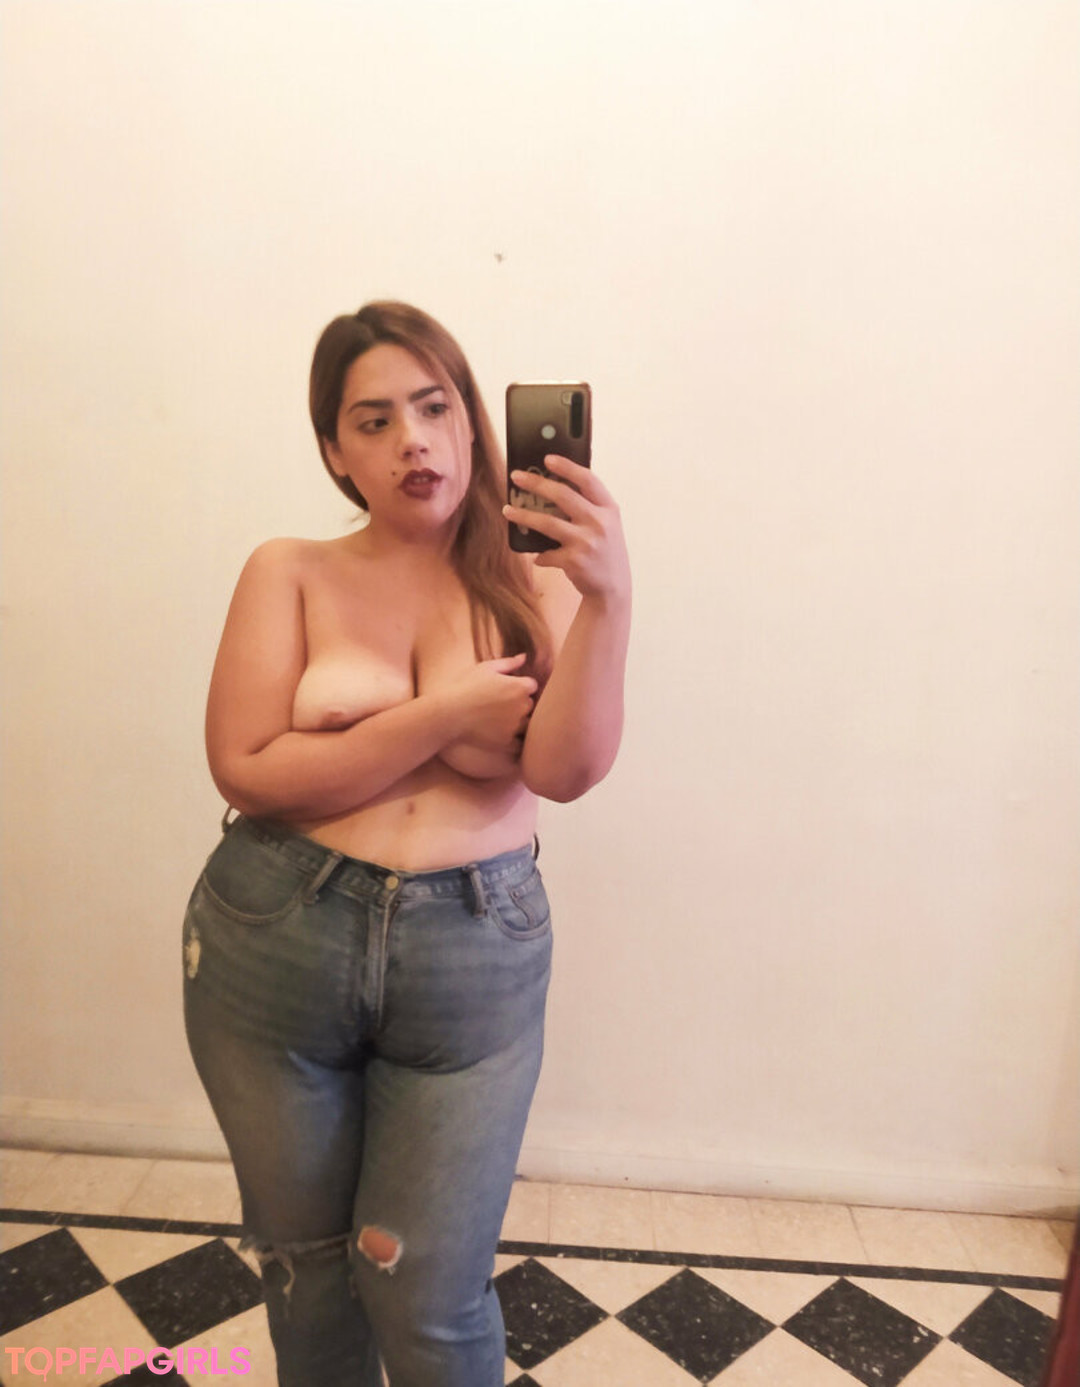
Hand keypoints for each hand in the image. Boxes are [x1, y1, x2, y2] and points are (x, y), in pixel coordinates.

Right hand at [442, 653, 537, 748]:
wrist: (448, 713)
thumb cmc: (465, 687)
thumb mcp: (485, 668)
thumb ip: (508, 663)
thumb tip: (524, 658)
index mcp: (520, 687)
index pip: (532, 685)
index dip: (520, 685)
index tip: (506, 688)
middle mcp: (522, 707)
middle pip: (530, 704)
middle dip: (520, 703)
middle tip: (499, 703)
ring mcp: (516, 726)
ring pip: (526, 724)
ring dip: (517, 721)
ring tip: (497, 718)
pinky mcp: (507, 741)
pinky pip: (519, 743)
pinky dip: (514, 739)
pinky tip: (500, 733)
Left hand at [503, 456, 629, 599]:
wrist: (613, 588)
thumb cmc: (605, 551)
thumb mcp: (607, 525)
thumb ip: (589, 507)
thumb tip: (552, 487)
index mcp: (609, 509)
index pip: (588, 480)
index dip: (567, 466)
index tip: (548, 458)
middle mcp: (599, 523)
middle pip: (562, 495)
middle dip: (536, 483)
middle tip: (516, 477)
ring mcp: (586, 542)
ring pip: (547, 523)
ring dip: (523, 515)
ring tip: (507, 510)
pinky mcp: (574, 561)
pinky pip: (546, 553)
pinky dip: (538, 554)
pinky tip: (535, 554)